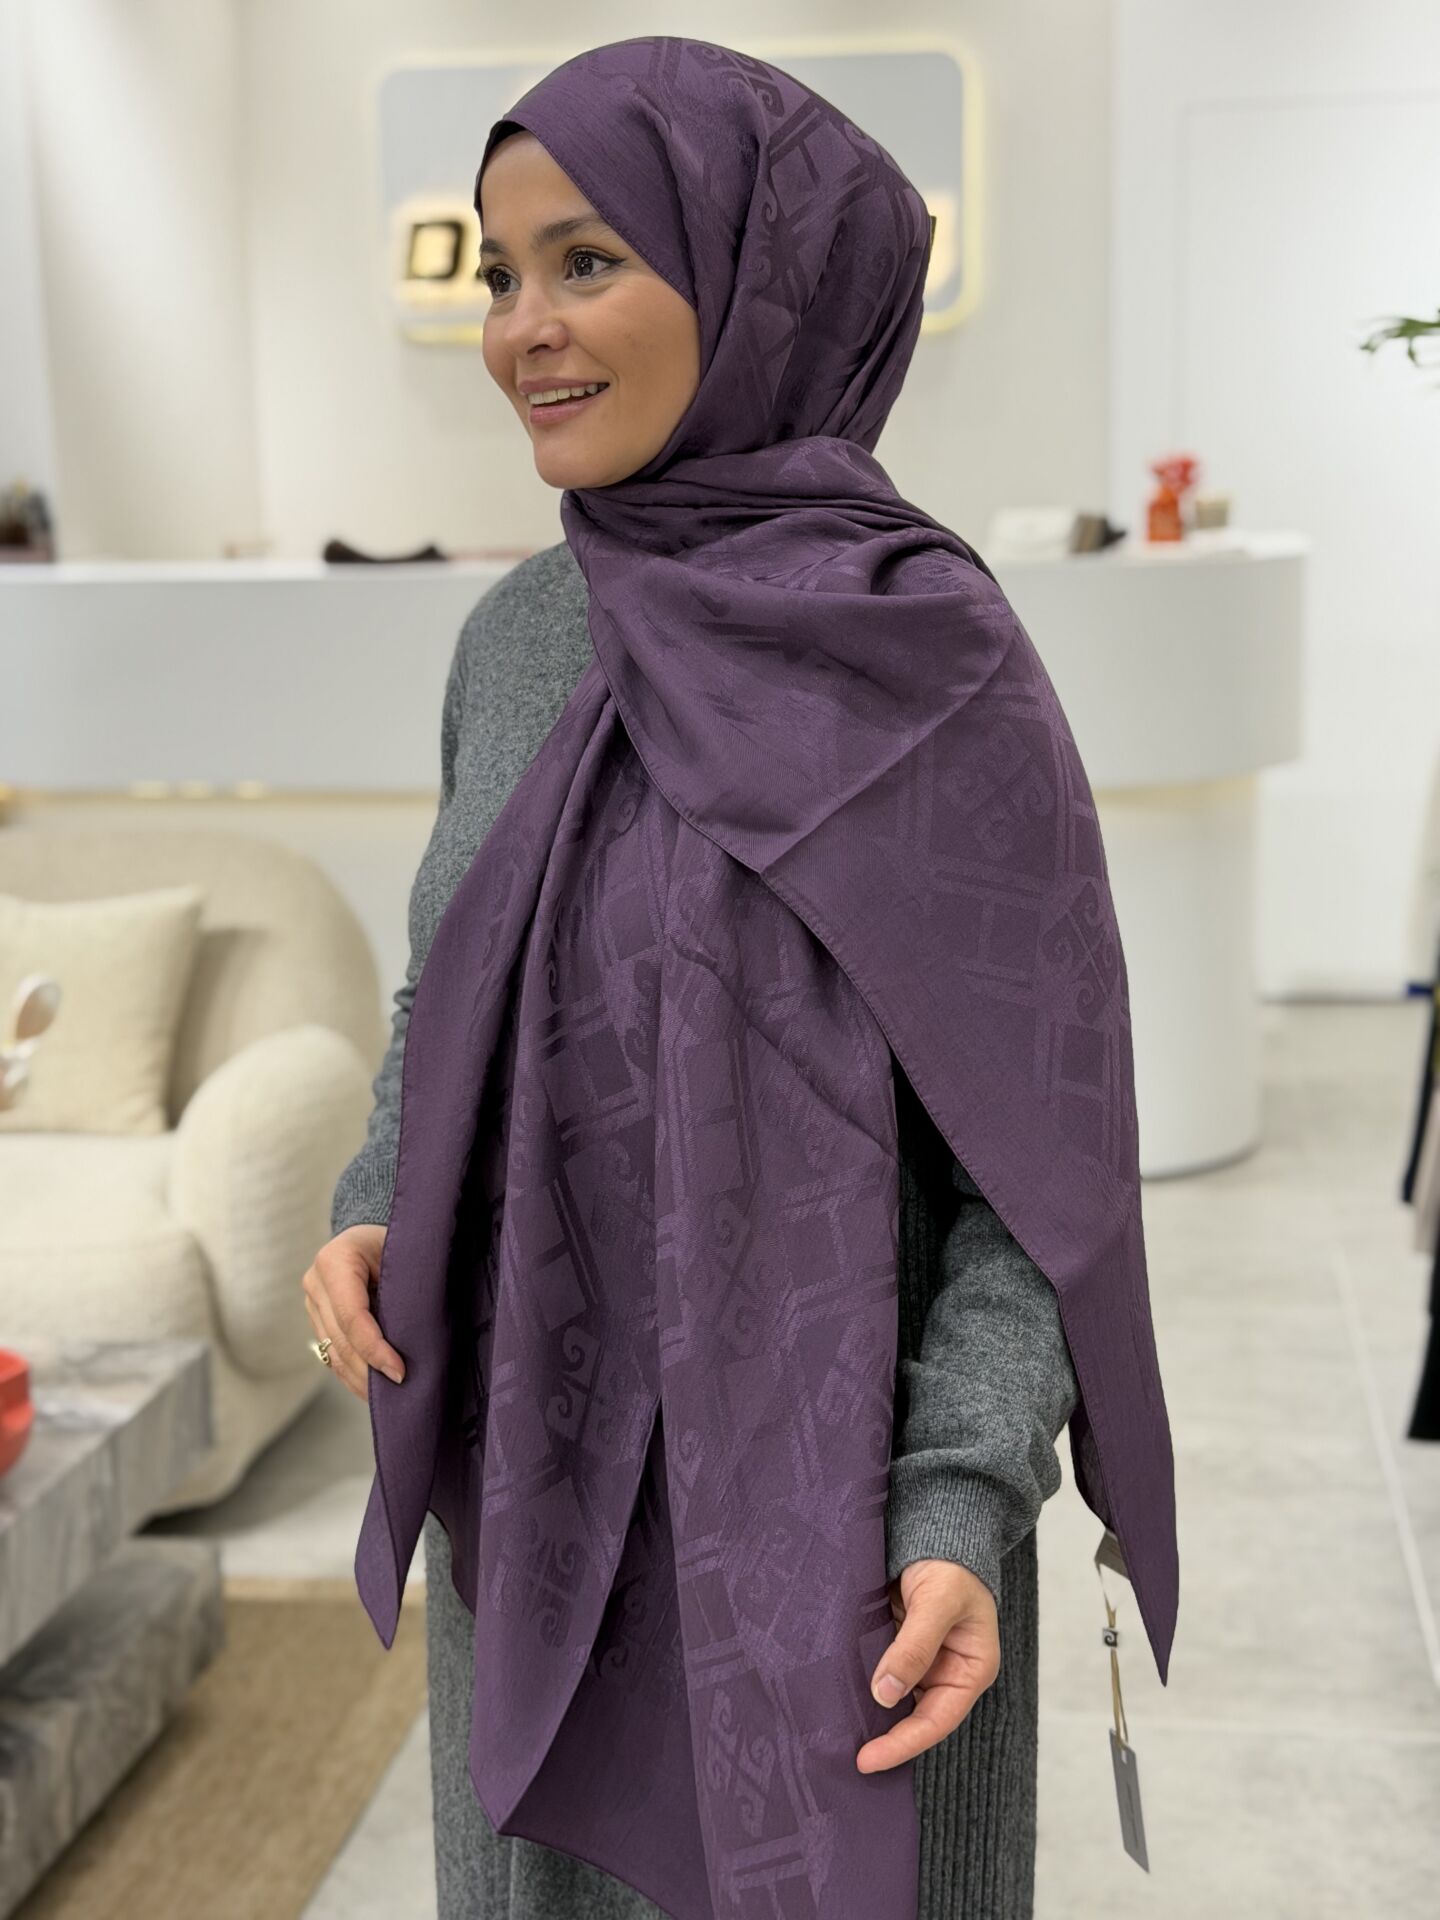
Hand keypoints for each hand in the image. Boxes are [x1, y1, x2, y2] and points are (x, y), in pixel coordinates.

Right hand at [301, 1224, 404, 1401]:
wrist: (375, 1236)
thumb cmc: (399, 1242)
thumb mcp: (405, 1255)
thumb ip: (407, 1288)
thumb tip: (420, 1337)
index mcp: (335, 1260)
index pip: (352, 1316)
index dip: (375, 1348)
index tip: (400, 1372)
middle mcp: (315, 1282)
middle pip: (341, 1339)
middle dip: (370, 1371)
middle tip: (400, 1392)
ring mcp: (312, 1303)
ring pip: (334, 1353)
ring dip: (361, 1380)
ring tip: (389, 1400)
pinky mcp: (317, 1320)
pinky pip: (333, 1355)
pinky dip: (353, 1375)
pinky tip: (373, 1391)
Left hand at [855, 1559, 999, 1772]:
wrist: (936, 1527)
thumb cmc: (951, 1563)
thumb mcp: (937, 1603)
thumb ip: (913, 1647)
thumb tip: (886, 1694)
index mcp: (970, 1670)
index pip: (936, 1721)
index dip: (902, 1744)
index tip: (868, 1760)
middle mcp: (947, 1672)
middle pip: (914, 1717)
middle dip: (883, 1737)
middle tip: (844, 1756)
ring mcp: (922, 1660)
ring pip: (894, 1698)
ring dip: (869, 1712)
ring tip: (835, 1733)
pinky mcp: (898, 1645)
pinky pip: (880, 1672)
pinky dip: (861, 1683)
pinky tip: (837, 1694)